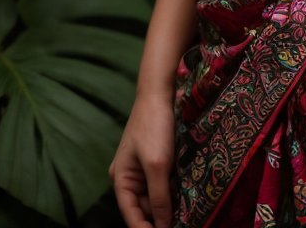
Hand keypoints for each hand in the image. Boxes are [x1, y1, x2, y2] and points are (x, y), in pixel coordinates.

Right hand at [109, 88, 175, 227]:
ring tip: (184, 213)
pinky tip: (184, 195)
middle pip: (142, 208)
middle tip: (181, 223)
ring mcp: (141, 169)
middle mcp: (128, 177)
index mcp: (120, 180)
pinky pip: (160, 184)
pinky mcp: (155, 160)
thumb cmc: (154, 127)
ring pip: (153, 197)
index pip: (131, 215)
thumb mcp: (157, 165)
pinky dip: (170, 191)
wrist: (159, 93)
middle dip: (158, 218)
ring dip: (167, 205)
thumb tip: (162, 227)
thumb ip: (159, 198)